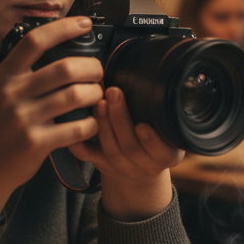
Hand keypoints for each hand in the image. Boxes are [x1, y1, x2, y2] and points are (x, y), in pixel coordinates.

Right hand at [0, 16, 104, 215]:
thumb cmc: (0, 124)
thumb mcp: (2, 90)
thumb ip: (26, 71)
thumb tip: (64, 46)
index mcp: (6, 74)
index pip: (36, 40)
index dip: (64, 28)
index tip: (85, 24)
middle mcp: (13, 92)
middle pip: (65, 68)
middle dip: (92, 67)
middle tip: (98, 72)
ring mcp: (24, 118)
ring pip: (76, 96)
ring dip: (95, 94)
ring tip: (97, 96)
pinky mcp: (36, 143)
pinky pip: (77, 127)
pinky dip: (91, 123)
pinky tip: (91, 122)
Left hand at [70, 87, 181, 221]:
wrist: (141, 163)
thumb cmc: (158, 133)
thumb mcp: (169, 126)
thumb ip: (165, 111)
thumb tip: (158, 75)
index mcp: (167, 156)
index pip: (162, 152)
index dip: (151, 141)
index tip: (141, 125)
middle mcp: (146, 167)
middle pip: (131, 148)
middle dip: (120, 119)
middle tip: (113, 92)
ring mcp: (122, 168)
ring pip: (110, 150)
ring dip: (103, 124)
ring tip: (98, 101)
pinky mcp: (102, 165)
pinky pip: (87, 156)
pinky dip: (79, 141)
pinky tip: (74, 120)